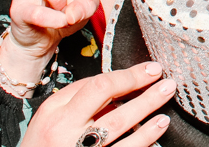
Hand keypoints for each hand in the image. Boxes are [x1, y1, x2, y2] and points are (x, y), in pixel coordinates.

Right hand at [3, 0, 99, 80]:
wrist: (41, 42)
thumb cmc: (64, 16)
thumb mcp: (85, 6)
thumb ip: (84, 4)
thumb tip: (66, 9)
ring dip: (62, 0)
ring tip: (64, 12)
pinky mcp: (20, 8)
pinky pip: (45, 13)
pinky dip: (58, 22)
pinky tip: (57, 25)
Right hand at [23, 62, 173, 146]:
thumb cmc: (40, 142)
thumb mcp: (49, 114)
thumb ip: (78, 95)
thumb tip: (118, 81)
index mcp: (57, 115)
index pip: (99, 87)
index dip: (130, 76)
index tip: (151, 69)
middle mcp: (67, 136)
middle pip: (114, 114)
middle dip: (146, 98)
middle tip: (168, 84)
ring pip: (120, 139)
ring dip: (147, 124)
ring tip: (165, 113)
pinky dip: (141, 144)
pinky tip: (155, 133)